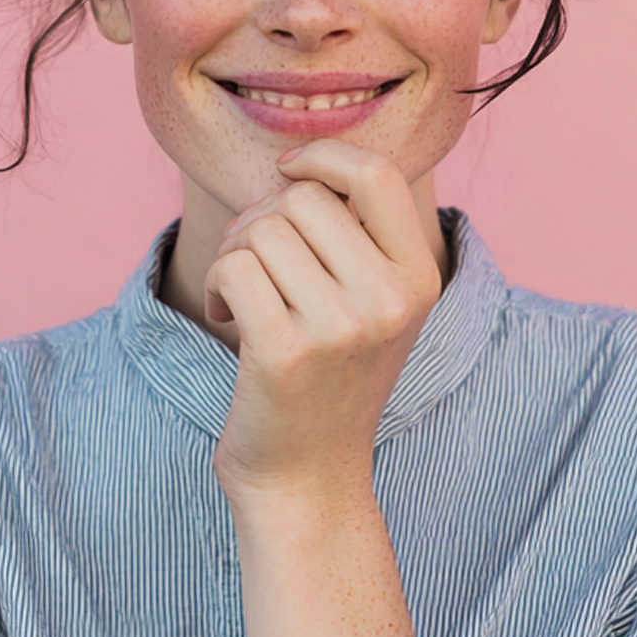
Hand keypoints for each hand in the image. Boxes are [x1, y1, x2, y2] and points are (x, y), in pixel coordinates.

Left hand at [205, 140, 443, 508]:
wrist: (308, 480)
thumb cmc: (328, 378)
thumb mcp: (371, 304)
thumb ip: (356, 234)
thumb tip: (299, 160)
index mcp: (421, 279)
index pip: (379, 173)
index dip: (326, 156)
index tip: (290, 172)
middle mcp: (391, 301)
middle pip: (304, 199)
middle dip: (261, 218)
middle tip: (255, 264)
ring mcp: (341, 328)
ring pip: (261, 230)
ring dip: (234, 254)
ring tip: (244, 296)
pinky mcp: (285, 352)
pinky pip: (233, 266)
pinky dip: (216, 284)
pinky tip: (226, 317)